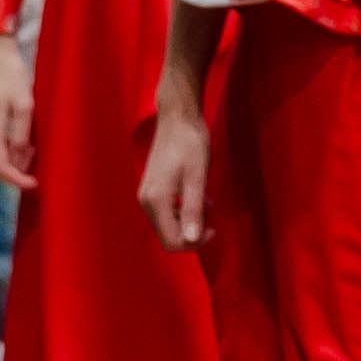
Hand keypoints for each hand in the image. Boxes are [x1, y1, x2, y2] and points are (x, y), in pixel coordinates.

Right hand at [0, 33, 37, 191]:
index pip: (0, 166)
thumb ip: (22, 135)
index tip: (34, 183)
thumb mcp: (24, 104)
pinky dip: (1, 151)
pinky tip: (18, 140)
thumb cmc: (11, 73)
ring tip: (30, 150)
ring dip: (8, 162)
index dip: (17, 180)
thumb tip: (21, 160)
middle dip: (13, 173)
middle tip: (34, 168)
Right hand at [141, 101, 213, 252]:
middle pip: (168, 235)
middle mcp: (146, 201)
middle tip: (212, 216)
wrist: (177, 118)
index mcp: (156, 201)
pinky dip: (182, 211)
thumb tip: (192, 239)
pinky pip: (166, 212)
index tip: (213, 228)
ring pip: (168, 225)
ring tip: (207, 203)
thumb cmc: (190, 143)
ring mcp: (147, 195)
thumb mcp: (197, 177)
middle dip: (192, 233)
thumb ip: (193, 209)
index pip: (171, 241)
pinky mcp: (152, 189)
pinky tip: (197, 197)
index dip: (194, 242)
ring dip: (188, 221)